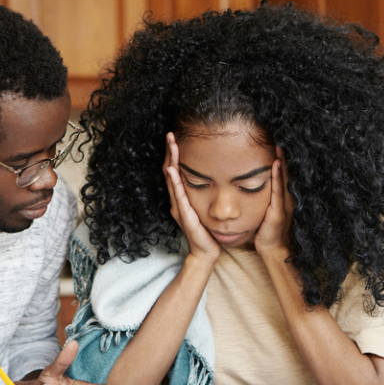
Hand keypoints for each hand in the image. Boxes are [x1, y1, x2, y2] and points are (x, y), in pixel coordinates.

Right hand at [164, 132, 218, 263]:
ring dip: (171, 160)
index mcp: (181, 197)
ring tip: (171, 144)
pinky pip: (179, 195)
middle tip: (170, 134)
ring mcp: (178, 207)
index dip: (174, 154)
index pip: (175, 171)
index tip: (176, 137)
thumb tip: (213, 174)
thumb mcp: (205, 206)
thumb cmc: (208, 229)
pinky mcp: (184, 215)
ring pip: (172, 180)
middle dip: (170, 152)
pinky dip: (175, 181)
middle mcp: (176, 200)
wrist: (206, 250)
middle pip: (170, 171)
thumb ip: (204, 193)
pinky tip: (173, 169)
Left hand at [254, 146, 293, 257]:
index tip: (275, 140)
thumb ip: (264, 195)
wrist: (272, 248)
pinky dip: (277, 177)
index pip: (280, 173)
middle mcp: (287, 197)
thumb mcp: (264, 208)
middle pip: (284, 172)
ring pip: (283, 178)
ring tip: (278, 145)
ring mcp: (285, 204)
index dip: (280, 157)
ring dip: (282, 161)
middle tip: (277, 136)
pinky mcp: (279, 211)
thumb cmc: (266, 229)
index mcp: (282, 196)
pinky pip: (279, 191)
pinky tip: (276, 164)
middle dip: (282, 155)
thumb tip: (250, 181)